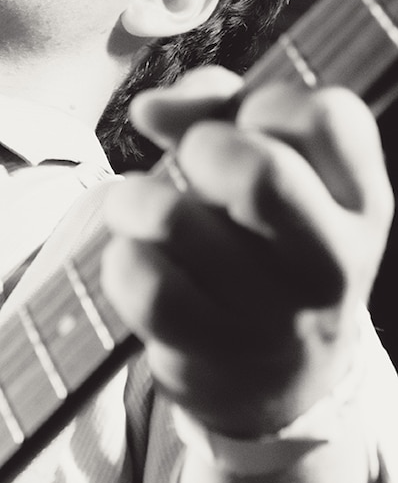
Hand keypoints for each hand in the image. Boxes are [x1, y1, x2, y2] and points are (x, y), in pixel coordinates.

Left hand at [100, 66, 393, 435]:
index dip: (266, 103)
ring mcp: (270, 314)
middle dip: (200, 147)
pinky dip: (122, 256)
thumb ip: (219, 109)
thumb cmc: (264, 246)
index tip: (244, 127)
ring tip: (134, 206)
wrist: (278, 380)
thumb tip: (150, 108)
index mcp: (360, 202)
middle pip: (259, 172)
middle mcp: (330, 260)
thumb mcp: (273, 173)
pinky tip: (135, 257)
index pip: (327, 116)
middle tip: (191, 163)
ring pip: (174, 220)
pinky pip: (142, 284)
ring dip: (135, 198)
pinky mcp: (207, 350)